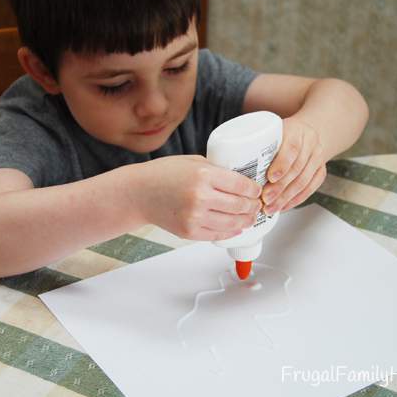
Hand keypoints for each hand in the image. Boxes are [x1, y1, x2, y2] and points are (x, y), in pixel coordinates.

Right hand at [135, 155, 262, 240]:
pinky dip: (231, 232)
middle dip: (253, 206)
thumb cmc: (163, 174)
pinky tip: (236, 227)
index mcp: (204, 175)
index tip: (256, 190)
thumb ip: (217, 170)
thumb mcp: (193, 162)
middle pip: (240, 205)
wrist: (139, 193)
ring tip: (250, 217)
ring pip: (232, 223)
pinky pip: (218, 235)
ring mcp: (195, 217)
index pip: (241, 185)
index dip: (254, 189)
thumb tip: (241, 180)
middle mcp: (200, 197)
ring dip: (246, 221)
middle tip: (256, 204)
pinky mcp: (189, 232)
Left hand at [261, 117, 326, 213]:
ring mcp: (317, 158)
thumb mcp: (272, 132)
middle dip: (280, 187)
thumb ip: (259, 144)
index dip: (282, 165)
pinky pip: (310, 188)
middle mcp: (310, 143)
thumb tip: (235, 164)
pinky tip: (283, 206)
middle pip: (296, 169)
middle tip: (265, 199)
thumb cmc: (284, 134)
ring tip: (271, 208)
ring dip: (286, 198)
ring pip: (303, 182)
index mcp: (296, 130)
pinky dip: (296, 200)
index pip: (291, 148)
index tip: (270, 178)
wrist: (307, 132)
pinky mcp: (321, 171)